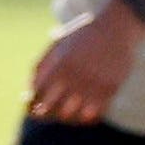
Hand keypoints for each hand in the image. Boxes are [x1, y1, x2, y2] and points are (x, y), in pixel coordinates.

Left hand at [29, 0, 144, 123]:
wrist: (117, 26)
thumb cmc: (82, 38)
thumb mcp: (56, 48)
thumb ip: (40, 71)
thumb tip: (27, 97)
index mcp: (57, 67)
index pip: (36, 99)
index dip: (33, 107)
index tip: (37, 107)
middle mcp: (75, 77)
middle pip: (52, 111)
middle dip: (49, 114)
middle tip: (54, 110)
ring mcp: (93, 83)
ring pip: (73, 116)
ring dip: (69, 117)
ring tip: (71, 111)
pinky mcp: (111, 87)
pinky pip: (95, 113)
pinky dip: (88, 116)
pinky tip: (88, 110)